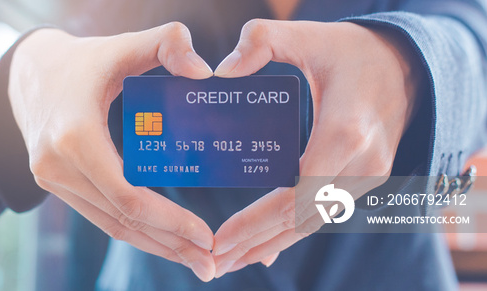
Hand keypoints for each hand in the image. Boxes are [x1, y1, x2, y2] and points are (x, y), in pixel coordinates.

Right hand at [8, 23, 217, 280]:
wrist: (30, 74)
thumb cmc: (84, 61)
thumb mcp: (123, 45)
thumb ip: (166, 43)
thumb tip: (203, 72)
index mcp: (75, 137)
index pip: (128, 197)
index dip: (170, 222)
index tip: (207, 236)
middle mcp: (57, 166)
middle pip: (122, 220)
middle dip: (170, 245)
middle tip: (212, 265)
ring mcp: (52, 180)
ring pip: (109, 225)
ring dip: (154, 246)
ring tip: (194, 260)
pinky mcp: (54, 185)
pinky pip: (99, 215)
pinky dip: (133, 231)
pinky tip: (161, 240)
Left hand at [211, 19, 421, 276]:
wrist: (407, 67)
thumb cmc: (354, 52)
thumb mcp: (308, 35)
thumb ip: (262, 40)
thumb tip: (223, 73)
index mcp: (344, 133)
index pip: (297, 194)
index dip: (257, 221)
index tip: (221, 238)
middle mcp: (361, 164)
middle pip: (301, 218)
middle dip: (255, 242)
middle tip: (213, 260)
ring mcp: (366, 177)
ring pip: (311, 223)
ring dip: (270, 245)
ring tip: (229, 262)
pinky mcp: (364, 181)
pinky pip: (322, 214)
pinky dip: (291, 233)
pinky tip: (264, 252)